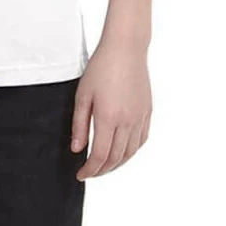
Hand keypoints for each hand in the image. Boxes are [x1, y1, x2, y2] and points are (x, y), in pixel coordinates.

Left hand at [71, 40, 151, 179]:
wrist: (125, 49)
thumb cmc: (100, 68)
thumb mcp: (82, 95)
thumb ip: (79, 124)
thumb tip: (78, 150)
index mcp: (108, 117)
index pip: (100, 156)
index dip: (90, 170)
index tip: (81, 175)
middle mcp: (127, 121)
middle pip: (116, 158)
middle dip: (102, 171)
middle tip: (90, 173)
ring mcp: (140, 117)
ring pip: (131, 152)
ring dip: (117, 164)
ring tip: (104, 166)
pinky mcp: (147, 112)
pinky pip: (141, 140)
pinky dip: (131, 152)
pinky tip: (122, 151)